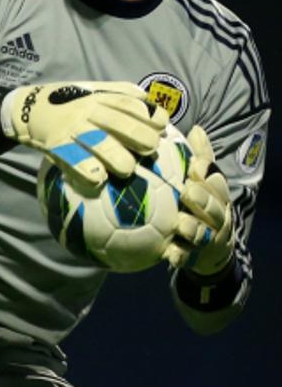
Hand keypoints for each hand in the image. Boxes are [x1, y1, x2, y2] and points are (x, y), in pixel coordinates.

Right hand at [0, 81, 167, 188]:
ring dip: (119, 158)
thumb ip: (118, 93)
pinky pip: (74, 160)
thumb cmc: (67, 102)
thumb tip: (149, 100)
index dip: (150, 115)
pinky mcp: (56, 145)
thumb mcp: (92, 90)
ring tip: (127, 169)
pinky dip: (88, 171)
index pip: (130, 104)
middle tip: (150, 150)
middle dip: (141, 138)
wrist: (28, 109)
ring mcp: (71, 128)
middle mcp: (86, 111)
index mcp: (98, 98)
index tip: (162, 127)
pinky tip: (98, 179)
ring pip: (100, 143)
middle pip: (120, 124)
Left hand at [162, 126, 234, 274]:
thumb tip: (195, 128)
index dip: (208, 176)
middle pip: (214, 208)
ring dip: (192, 229)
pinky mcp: (196, 258)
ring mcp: (209, 239)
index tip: (194, 168)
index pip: (217, 184)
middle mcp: (217, 217)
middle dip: (203, 200)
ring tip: (180, 225)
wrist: (210, 252)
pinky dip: (180, 257)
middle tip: (186, 193)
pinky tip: (169, 256)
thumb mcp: (204, 185)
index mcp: (218, 197)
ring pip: (203, 233)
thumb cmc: (202, 209)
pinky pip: (187, 258)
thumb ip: (201, 160)